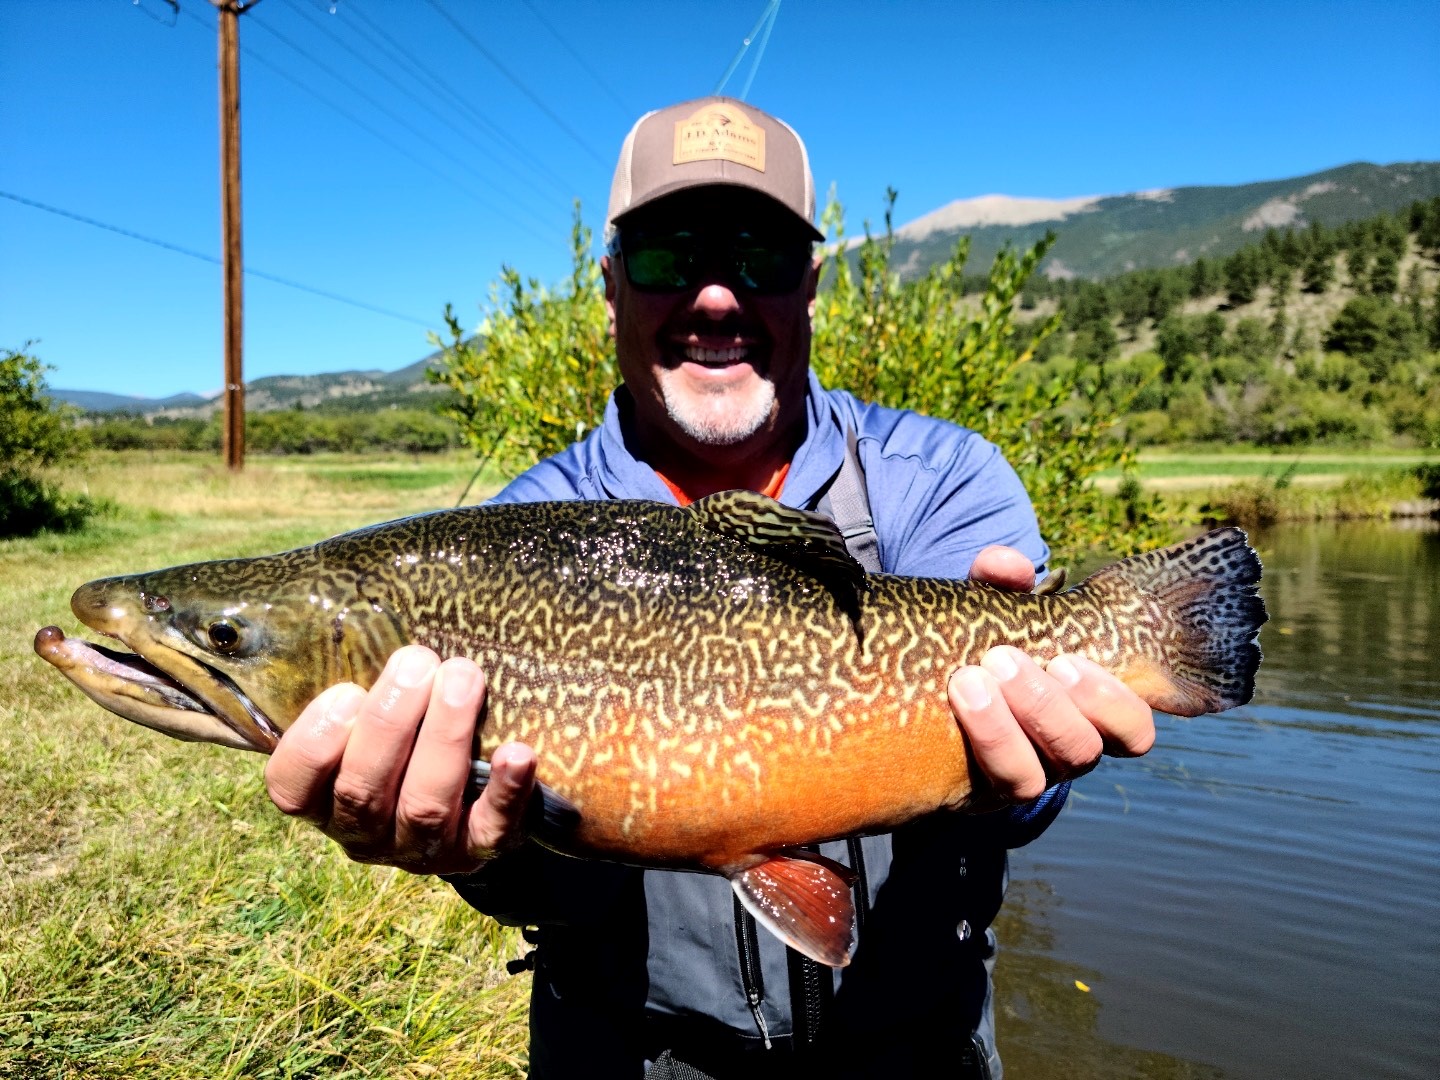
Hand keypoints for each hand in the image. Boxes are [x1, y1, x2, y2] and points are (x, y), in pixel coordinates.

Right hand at [264, 645, 535, 874]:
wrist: (471, 791)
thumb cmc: (402, 729)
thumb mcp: (363, 712)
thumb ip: (349, 685)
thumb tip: (336, 613)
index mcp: (323, 800)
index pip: (292, 789)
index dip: (314, 743)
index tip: (347, 692)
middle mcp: (366, 834)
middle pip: (363, 790)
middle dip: (390, 721)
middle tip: (418, 661)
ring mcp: (423, 849)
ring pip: (424, 805)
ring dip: (445, 736)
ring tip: (462, 677)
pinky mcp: (480, 849)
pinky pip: (492, 829)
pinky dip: (506, 792)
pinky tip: (518, 754)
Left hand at [947, 545, 1155, 801]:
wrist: (921, 688)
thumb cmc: (976, 642)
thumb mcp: (988, 605)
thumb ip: (999, 579)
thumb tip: (1011, 567)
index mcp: (1084, 711)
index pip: (1131, 728)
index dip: (1116, 702)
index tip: (1067, 660)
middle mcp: (1061, 751)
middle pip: (1084, 750)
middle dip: (1049, 706)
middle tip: (1004, 661)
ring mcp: (1022, 775)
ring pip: (1040, 776)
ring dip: (1007, 725)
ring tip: (970, 679)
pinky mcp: (980, 792)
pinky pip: (994, 781)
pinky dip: (981, 737)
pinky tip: (956, 699)